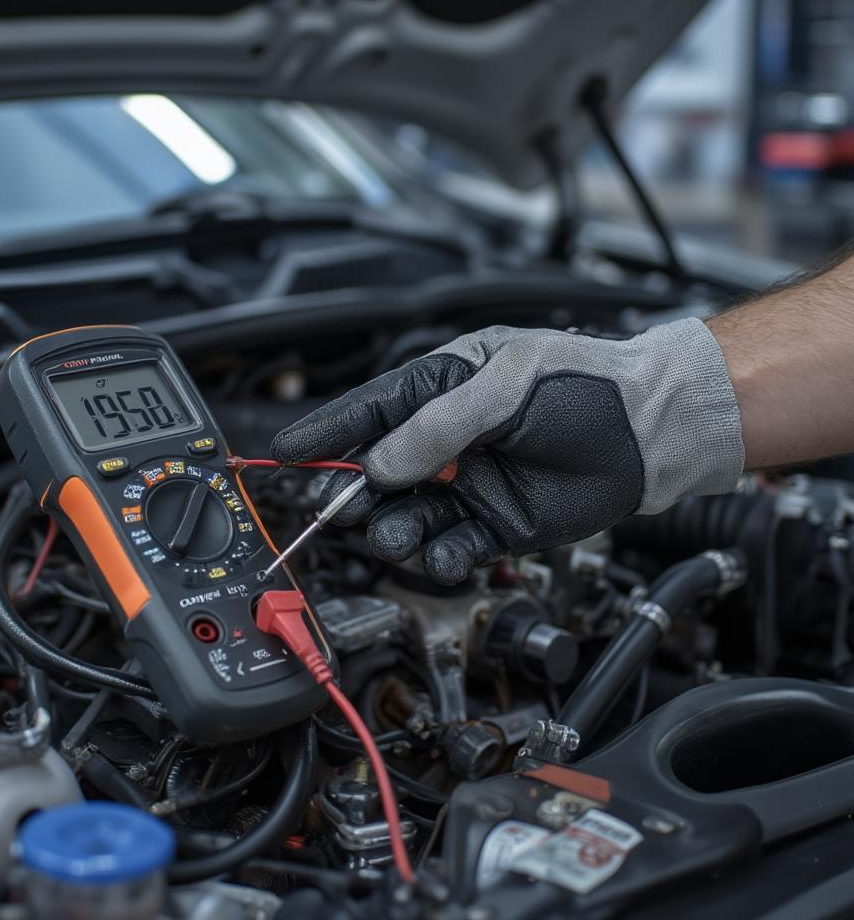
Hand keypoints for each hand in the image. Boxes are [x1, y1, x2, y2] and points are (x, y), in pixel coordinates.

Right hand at [271, 319, 743, 584]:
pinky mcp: (498, 521)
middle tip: (333, 508)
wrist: (655, 429)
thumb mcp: (507, 386)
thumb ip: (438, 425)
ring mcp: (472, 482)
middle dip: (351, 491)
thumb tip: (380, 462)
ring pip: (409, 514)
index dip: (326, 433)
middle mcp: (450, 437)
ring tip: (391, 533)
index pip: (370, 410)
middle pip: (380, 470)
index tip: (286, 454)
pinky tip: (444, 552)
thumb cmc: (588, 384)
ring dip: (393, 528)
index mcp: (446, 386)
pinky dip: (441, 554)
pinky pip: (453, 544)